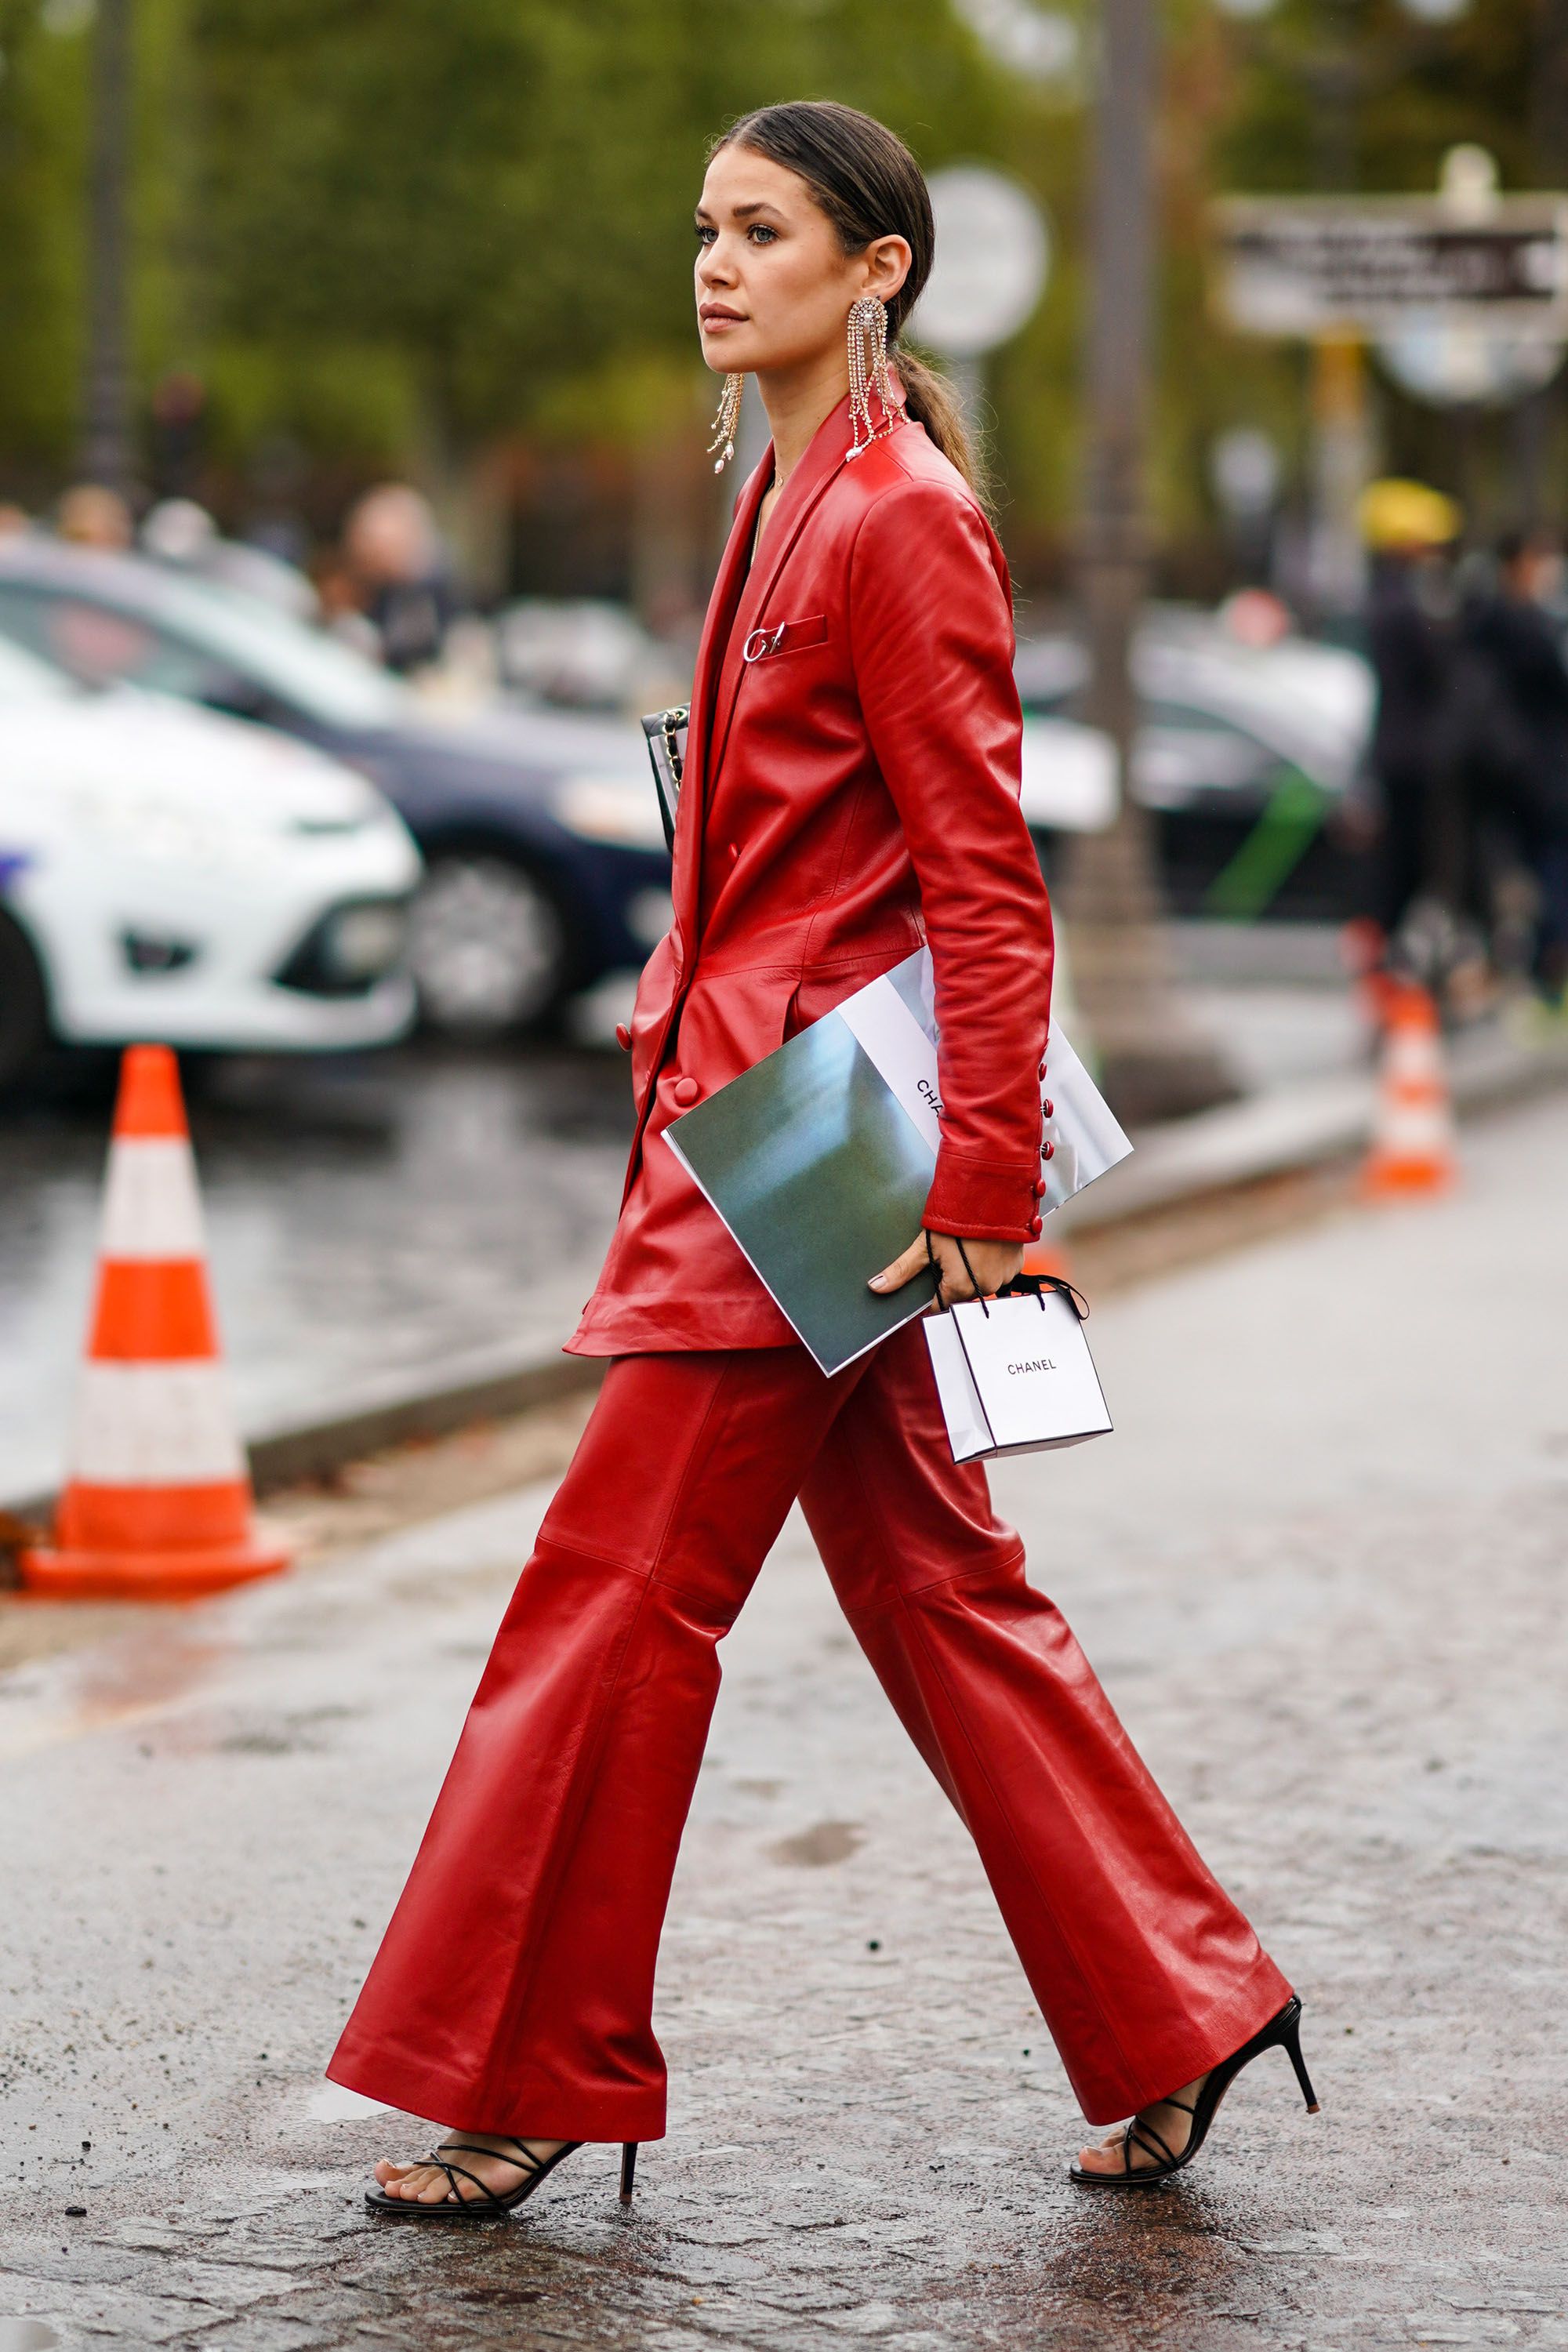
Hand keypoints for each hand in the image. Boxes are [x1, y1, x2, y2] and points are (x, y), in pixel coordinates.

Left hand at [868, 1231, 1023, 1306]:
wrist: (992, 1194)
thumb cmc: (958, 1218)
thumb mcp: (925, 1244)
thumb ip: (902, 1270)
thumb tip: (877, 1287)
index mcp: (960, 1287)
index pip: (939, 1303)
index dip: (932, 1289)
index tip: (933, 1271)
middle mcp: (985, 1288)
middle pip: (960, 1293)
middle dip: (952, 1278)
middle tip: (950, 1252)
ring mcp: (1004, 1277)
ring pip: (981, 1283)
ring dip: (973, 1271)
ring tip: (968, 1247)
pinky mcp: (1016, 1266)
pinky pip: (1000, 1272)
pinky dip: (992, 1263)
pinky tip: (985, 1246)